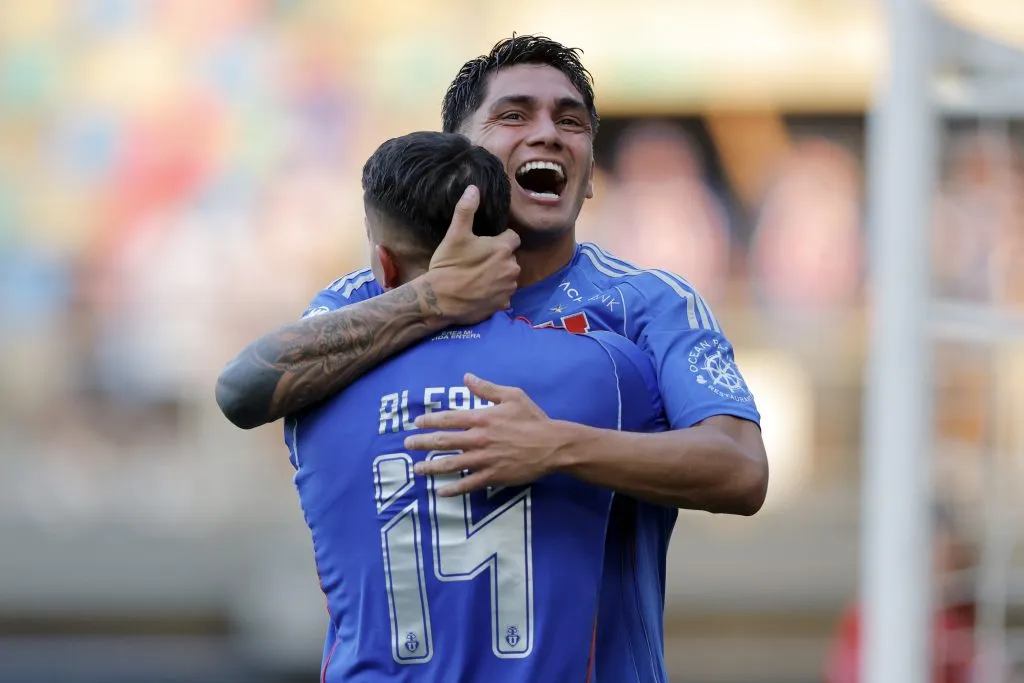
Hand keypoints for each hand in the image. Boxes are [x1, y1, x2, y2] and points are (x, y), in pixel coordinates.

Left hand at [404, 373, 565, 496]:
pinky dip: (453, 489)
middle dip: (422, 443)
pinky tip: (440, 491)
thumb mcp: (512, 396)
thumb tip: (467, 376)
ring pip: (450, 464)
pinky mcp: (492, 476)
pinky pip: (468, 484)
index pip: (448, 419)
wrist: (552, 445)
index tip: (416, 423)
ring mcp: (484, 459)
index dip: (430, 420)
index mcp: (481, 418)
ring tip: (417, 469)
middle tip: (408, 444)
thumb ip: (487, 388)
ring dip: (431, 467)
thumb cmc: (533, 419)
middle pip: (443, 441)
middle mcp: (478, 439)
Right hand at [426, 186, 520, 325]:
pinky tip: (480, 293)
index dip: (500, 239)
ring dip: (499, 276)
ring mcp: (508, 288)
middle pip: (510, 258)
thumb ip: (466, 210)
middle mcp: (512, 268)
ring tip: (478, 277)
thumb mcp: (455, 234)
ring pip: (508, 277)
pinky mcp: (503, 304)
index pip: (513, 237)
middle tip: (478, 261)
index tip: (486, 243)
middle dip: (499, 258)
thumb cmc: (448, 265)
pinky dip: (495, 294)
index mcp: (503, 248)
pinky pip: (504, 295)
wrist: (440, 300)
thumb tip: (473, 188)